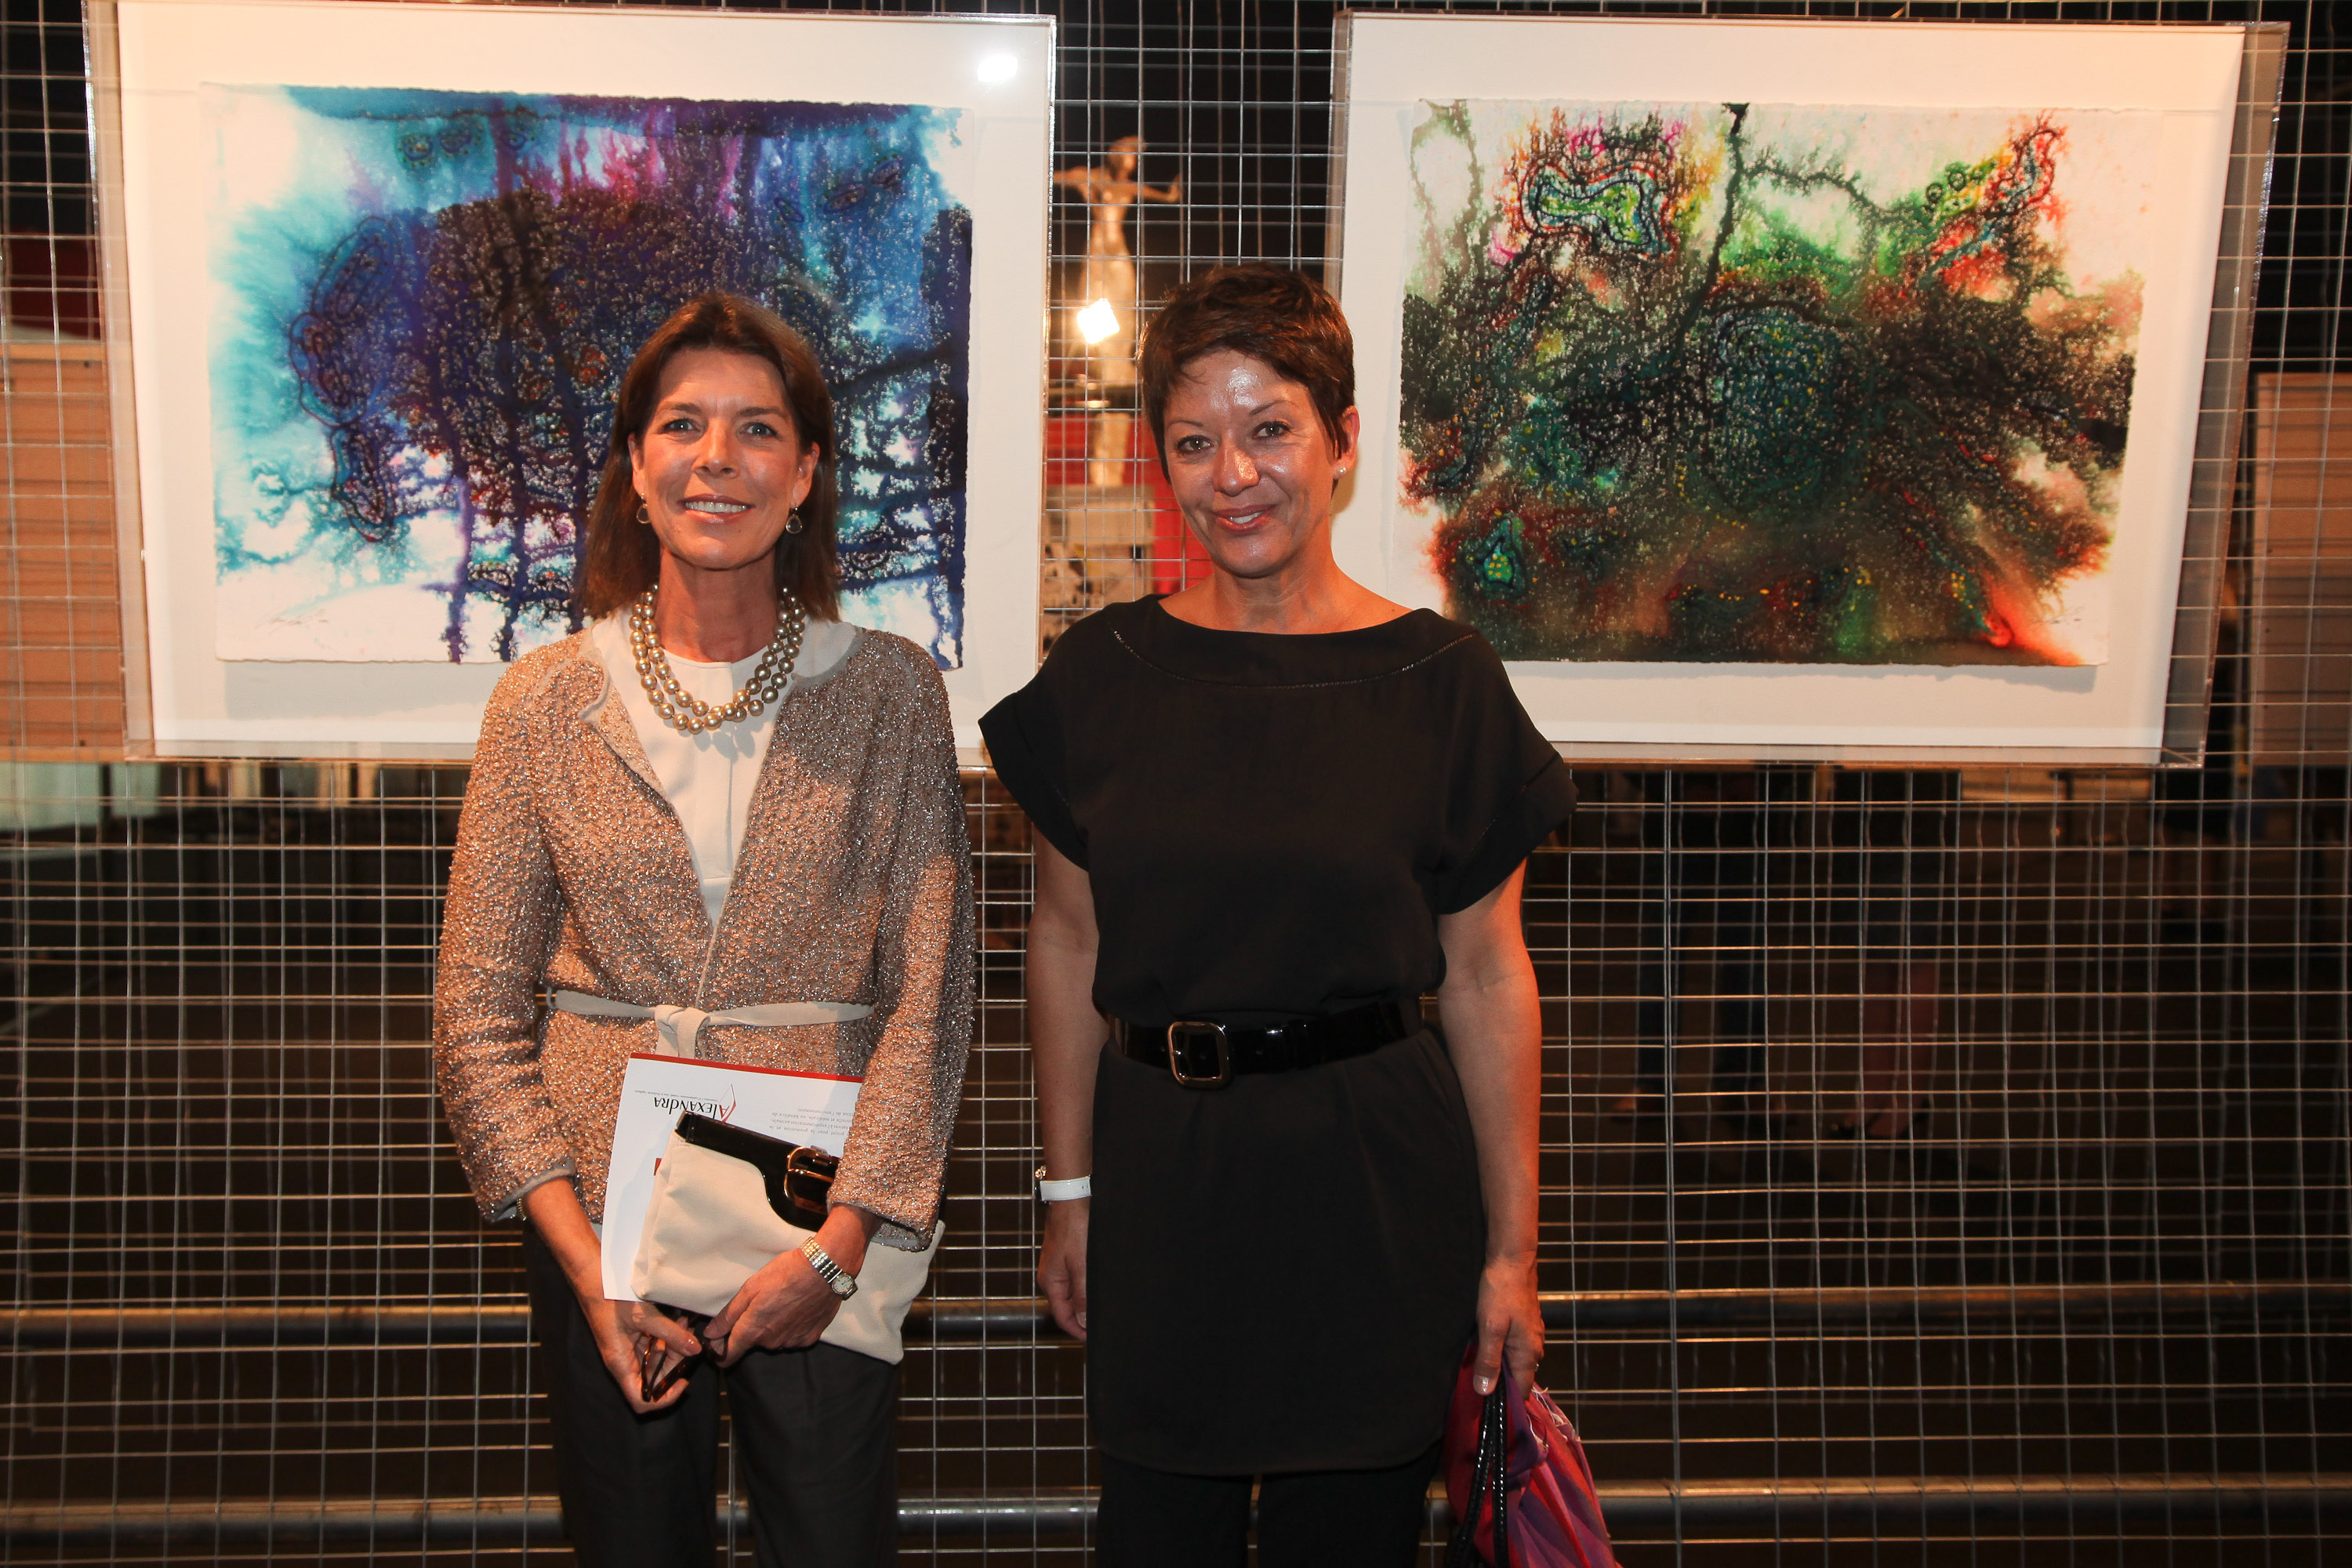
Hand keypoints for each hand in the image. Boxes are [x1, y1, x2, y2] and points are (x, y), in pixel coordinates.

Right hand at [520, 1179, 700, 1413]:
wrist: (594, 1277)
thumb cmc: (610, 1298)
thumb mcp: (644, 1316)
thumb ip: (670, 1334)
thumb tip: (695, 1350)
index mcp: (621, 1364)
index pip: (641, 1400)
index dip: (663, 1398)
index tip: (683, 1381)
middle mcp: (624, 1361)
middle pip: (654, 1378)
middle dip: (675, 1363)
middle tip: (689, 1342)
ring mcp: (629, 1349)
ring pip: (657, 1360)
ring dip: (674, 1346)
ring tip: (685, 1325)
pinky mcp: (633, 1336)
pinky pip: (653, 1343)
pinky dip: (667, 1335)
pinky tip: (678, 1320)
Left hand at [704, 1248, 844, 1365]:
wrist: (824, 1270)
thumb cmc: (785, 1274)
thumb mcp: (749, 1289)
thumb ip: (728, 1316)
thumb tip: (710, 1334)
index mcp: (752, 1331)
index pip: (729, 1356)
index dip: (720, 1352)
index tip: (718, 1344)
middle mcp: (771, 1342)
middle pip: (753, 1342)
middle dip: (752, 1328)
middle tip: (761, 1303)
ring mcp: (792, 1341)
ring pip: (774, 1339)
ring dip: (773, 1326)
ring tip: (782, 1301)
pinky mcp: (810, 1337)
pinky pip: (793, 1337)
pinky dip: (792, 1326)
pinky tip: (797, 1308)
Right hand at [1039, 1198, 1088, 1338]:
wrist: (1072, 1197)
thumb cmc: (1074, 1228)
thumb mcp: (1081, 1265)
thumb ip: (1082, 1295)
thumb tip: (1082, 1321)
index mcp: (1051, 1282)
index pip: (1062, 1317)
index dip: (1078, 1330)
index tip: (1094, 1338)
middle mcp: (1053, 1276)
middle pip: (1067, 1307)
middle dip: (1083, 1318)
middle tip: (1102, 1325)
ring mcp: (1060, 1266)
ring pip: (1074, 1293)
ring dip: (1087, 1303)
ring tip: (1105, 1309)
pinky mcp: (1068, 1255)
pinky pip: (1077, 1279)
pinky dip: (1087, 1287)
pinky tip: (1100, 1287)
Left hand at [1473, 1253, 1541, 1396]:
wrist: (1511, 1260)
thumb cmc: (1501, 1292)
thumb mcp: (1490, 1328)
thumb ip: (1489, 1360)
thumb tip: (1485, 1391)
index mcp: (1528, 1353)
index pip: (1522, 1390)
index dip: (1505, 1400)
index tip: (1485, 1404)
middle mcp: (1534, 1347)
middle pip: (1518, 1376)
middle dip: (1499, 1382)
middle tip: (1474, 1381)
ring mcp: (1530, 1334)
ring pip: (1514, 1360)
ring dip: (1497, 1364)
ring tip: (1476, 1363)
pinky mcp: (1524, 1323)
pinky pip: (1513, 1346)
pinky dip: (1500, 1350)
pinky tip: (1485, 1343)